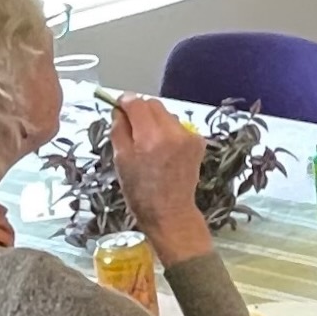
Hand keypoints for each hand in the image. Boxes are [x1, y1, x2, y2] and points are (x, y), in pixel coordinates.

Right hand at [109, 95, 211, 254]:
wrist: (170, 212)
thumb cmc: (140, 192)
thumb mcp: (121, 161)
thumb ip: (119, 130)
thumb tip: (119, 110)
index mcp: (150, 138)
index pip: (137, 103)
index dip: (125, 102)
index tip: (119, 107)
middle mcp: (172, 133)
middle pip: (153, 104)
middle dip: (140, 111)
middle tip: (132, 127)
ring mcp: (188, 137)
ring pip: (166, 114)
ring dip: (155, 121)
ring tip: (149, 143)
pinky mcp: (198, 143)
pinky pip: (178, 127)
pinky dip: (169, 132)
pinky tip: (164, 150)